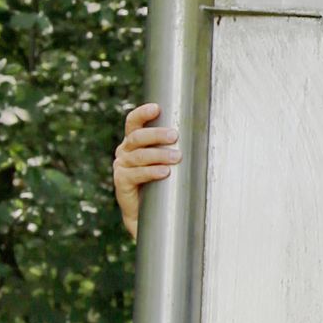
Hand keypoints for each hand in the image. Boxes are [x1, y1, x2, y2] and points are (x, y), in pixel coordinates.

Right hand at [114, 100, 179, 238]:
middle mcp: (125, 151)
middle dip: (156, 134)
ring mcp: (122, 166)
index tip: (156, 108)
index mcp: (133, 141)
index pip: (133, 122)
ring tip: (177, 157)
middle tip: (174, 135)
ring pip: (139, 155)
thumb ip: (172, 147)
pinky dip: (151, 172)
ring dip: (159, 155)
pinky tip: (164, 172)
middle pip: (137, 137)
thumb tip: (200, 132)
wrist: (147, 213)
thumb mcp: (164, 160)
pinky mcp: (121, 181)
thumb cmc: (160, 182)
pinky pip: (136, 174)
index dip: (142, 113)